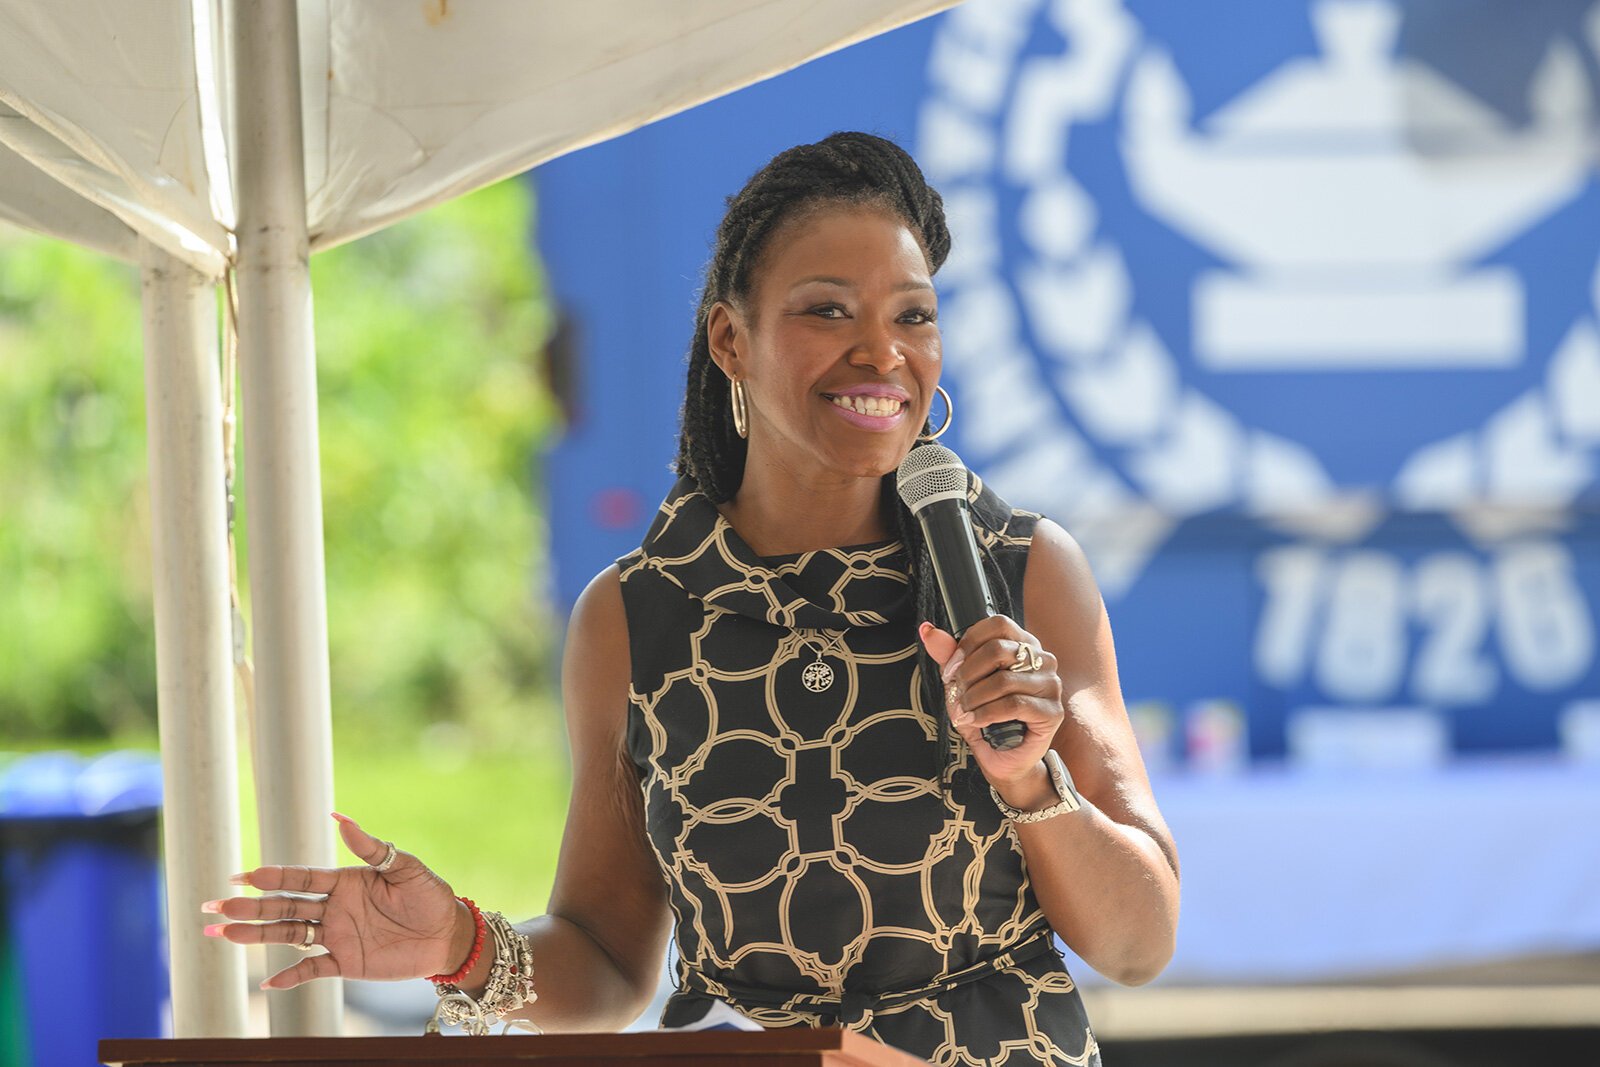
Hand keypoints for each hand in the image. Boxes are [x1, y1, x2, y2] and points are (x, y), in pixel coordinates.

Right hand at [202, 813, 470, 989]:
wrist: (447, 934)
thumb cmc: (430, 895)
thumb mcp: (404, 867)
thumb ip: (371, 848)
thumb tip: (340, 817)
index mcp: (344, 881)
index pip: (299, 879)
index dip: (271, 877)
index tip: (241, 876)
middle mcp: (334, 908)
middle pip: (283, 907)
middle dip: (248, 908)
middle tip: (212, 907)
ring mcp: (336, 936)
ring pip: (288, 935)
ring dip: (255, 937)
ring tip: (221, 935)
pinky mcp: (346, 962)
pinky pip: (312, 970)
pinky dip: (290, 977)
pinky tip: (266, 982)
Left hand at [919, 617, 1063, 798]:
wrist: (1002, 757)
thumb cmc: (985, 716)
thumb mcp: (961, 683)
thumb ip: (948, 655)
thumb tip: (928, 630)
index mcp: (1023, 644)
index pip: (998, 624)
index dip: (969, 643)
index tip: (952, 666)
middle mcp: (1043, 660)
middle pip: (998, 649)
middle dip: (968, 674)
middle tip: (957, 693)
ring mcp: (1051, 685)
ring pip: (1004, 680)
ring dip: (975, 698)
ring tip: (965, 710)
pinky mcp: (1052, 711)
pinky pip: (1014, 704)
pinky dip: (987, 713)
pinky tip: (976, 720)